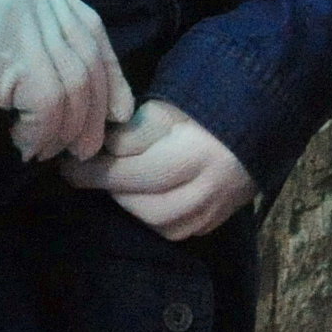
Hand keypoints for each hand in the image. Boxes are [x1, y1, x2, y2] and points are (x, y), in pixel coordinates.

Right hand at [0, 0, 132, 161]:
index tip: (119, 108)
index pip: (90, 27)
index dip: (111, 72)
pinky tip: (26, 145)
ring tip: (48, 151)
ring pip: (73, 87)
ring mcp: (25, 22)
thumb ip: (38, 41)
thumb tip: (88, 93)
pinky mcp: (13, 55)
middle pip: (87, 59)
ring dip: (65, 130)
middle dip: (94, 110)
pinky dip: (43, 133)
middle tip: (86, 146)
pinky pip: (48, 105)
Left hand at [55, 100, 256, 241]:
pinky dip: (153, 216)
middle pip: (146, 205)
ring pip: (160, 222)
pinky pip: (177, 229)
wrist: (263, 116)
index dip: (96, 171)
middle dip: (112, 189)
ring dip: (131, 204)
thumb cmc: (211, 102)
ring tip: (119, 181)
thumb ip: (136, 130)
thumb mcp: (171, 104)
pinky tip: (143, 195)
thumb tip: (101, 150)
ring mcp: (218, 209)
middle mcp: (211, 190)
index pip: (135, 172)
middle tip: (88, 173)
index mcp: (199, 154)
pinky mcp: (219, 219)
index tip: (68, 165)